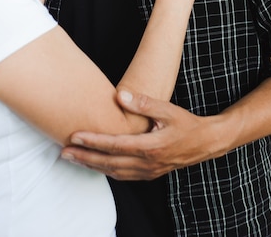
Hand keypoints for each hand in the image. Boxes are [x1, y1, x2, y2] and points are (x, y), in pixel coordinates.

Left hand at [62, 91, 223, 180]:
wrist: (206, 143)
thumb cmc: (187, 124)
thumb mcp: (168, 110)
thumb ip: (143, 103)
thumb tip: (120, 96)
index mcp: (150, 147)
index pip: (114, 145)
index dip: (93, 141)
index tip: (74, 136)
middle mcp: (146, 163)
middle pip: (109, 163)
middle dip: (84, 157)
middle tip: (63, 151)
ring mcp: (148, 171)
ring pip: (113, 171)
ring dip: (92, 165)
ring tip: (72, 158)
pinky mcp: (149, 173)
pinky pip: (122, 175)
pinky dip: (106, 170)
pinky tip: (95, 164)